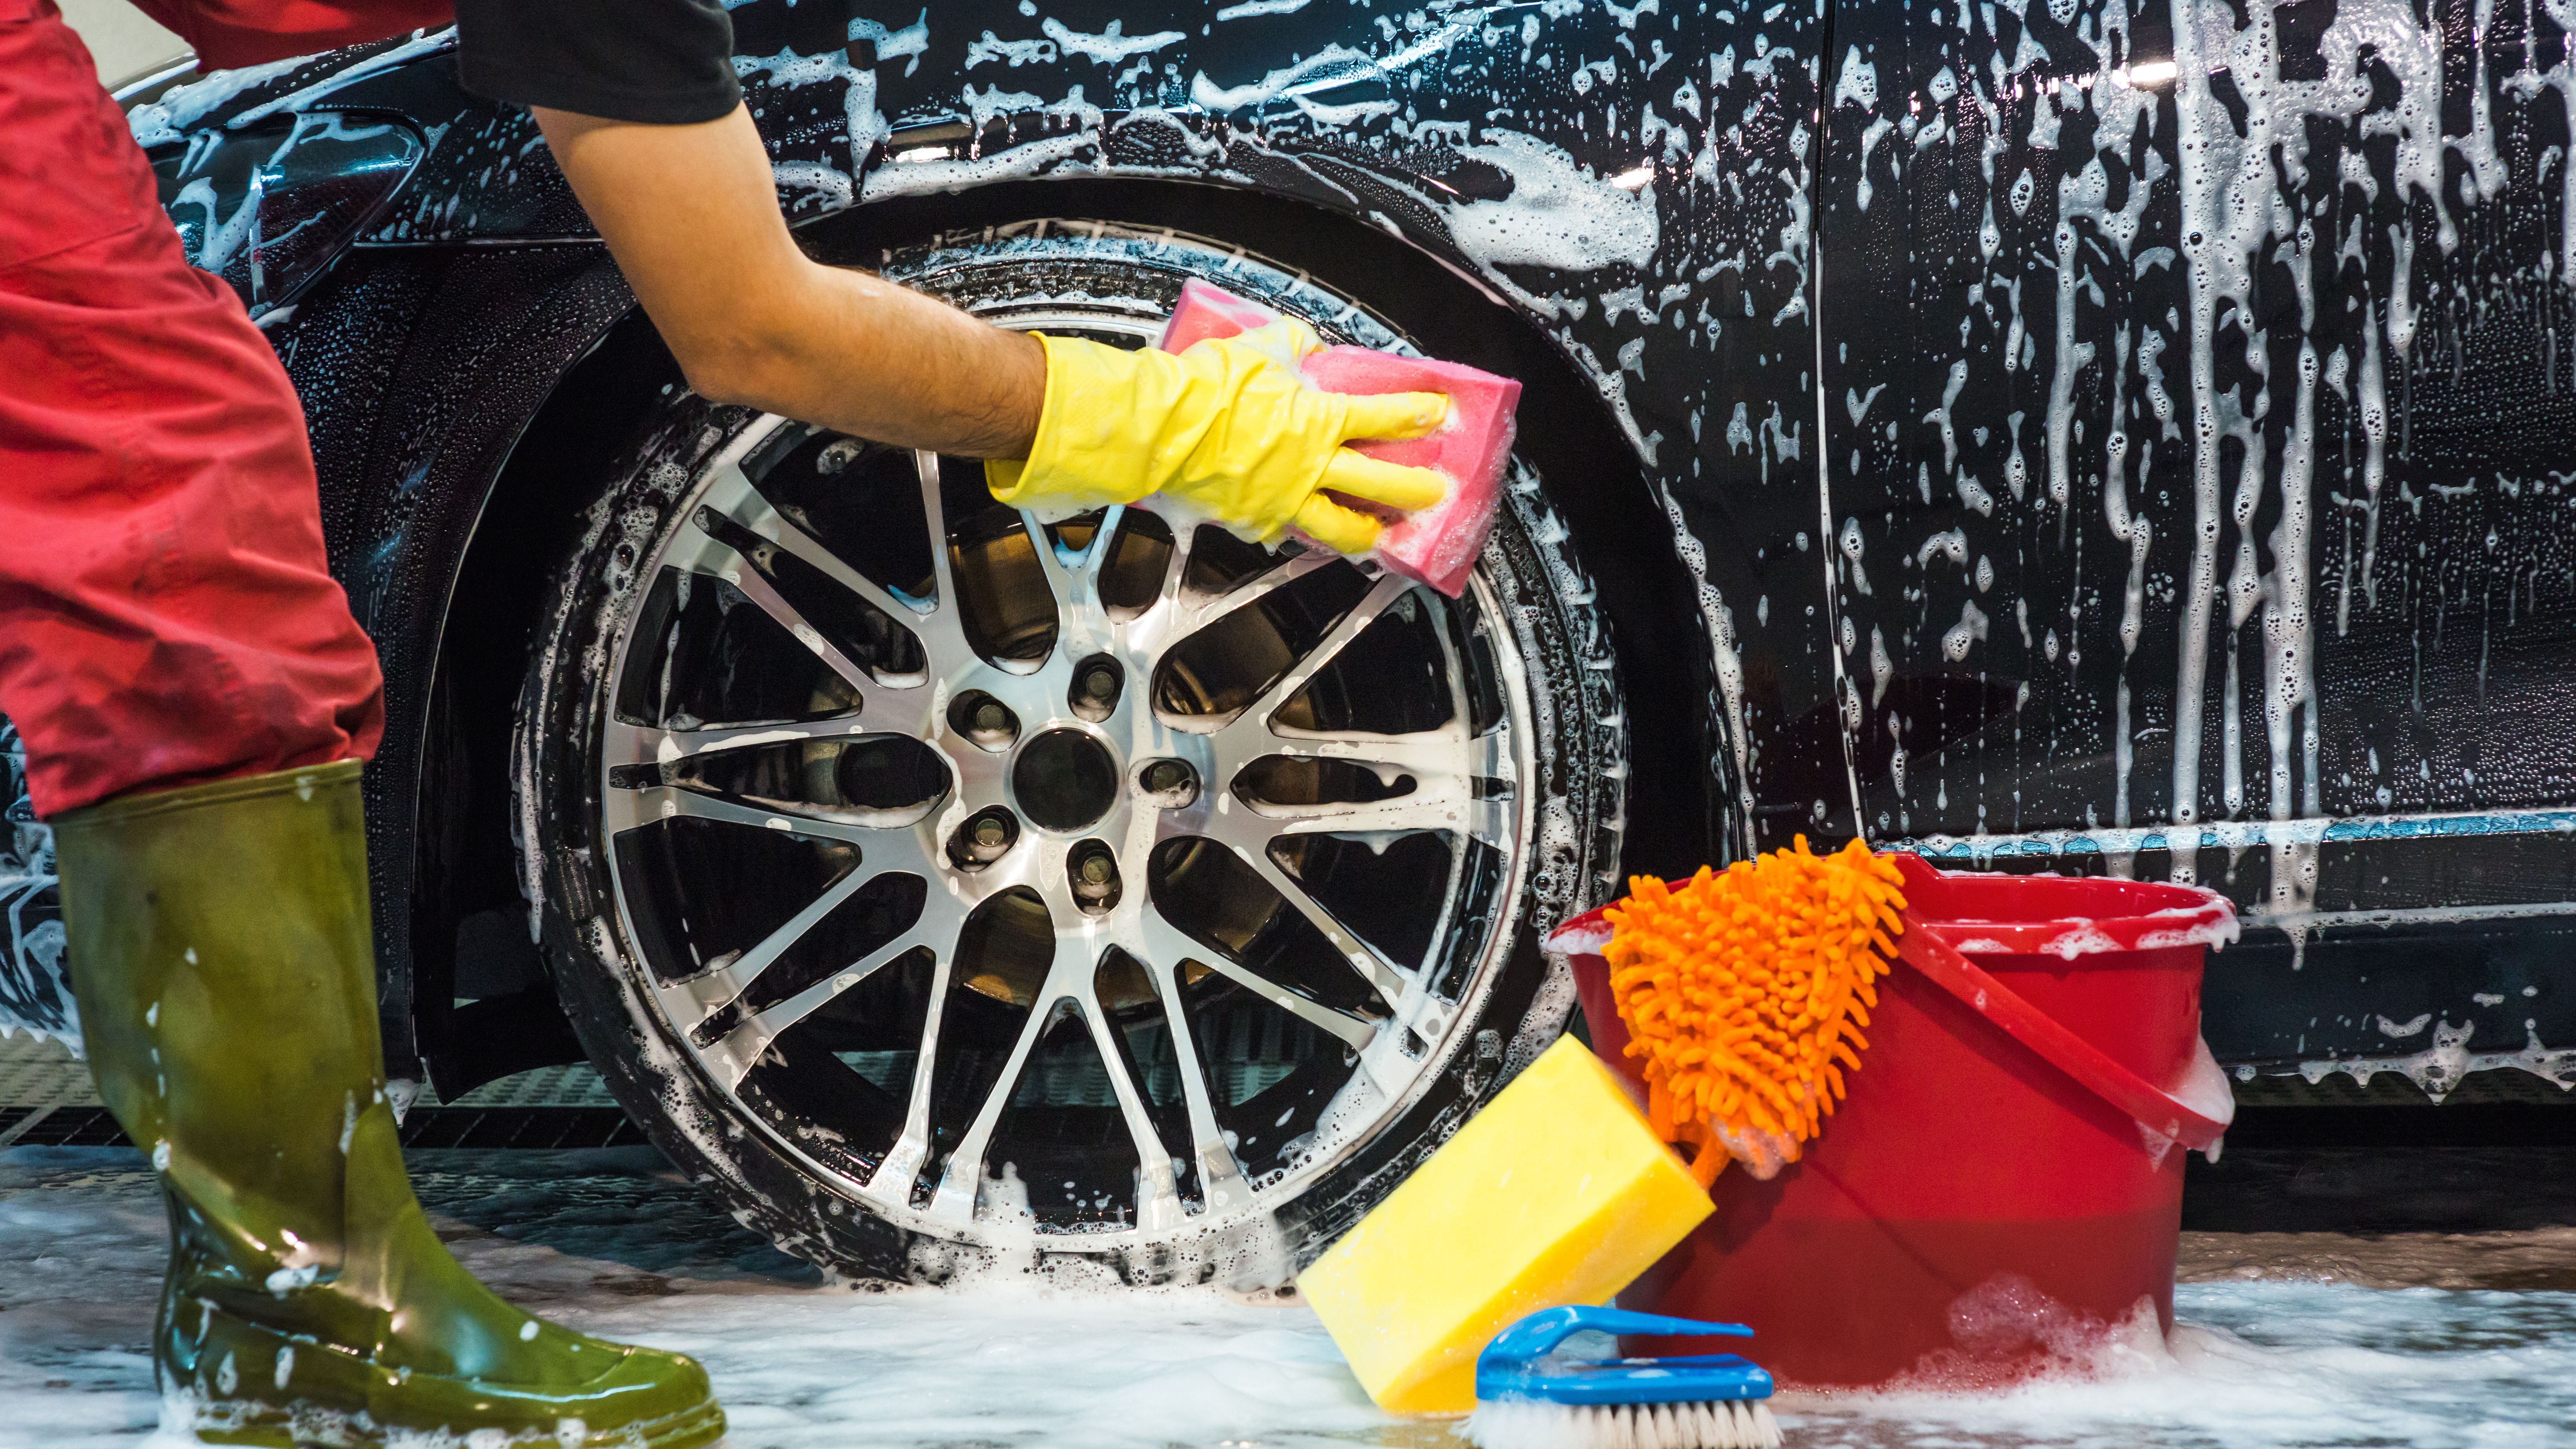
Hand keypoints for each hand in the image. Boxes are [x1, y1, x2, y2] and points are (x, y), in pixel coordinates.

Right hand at [984, 319, 1450, 553]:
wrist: (1158, 429)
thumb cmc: (1203, 389)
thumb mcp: (1255, 349)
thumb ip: (1291, 346)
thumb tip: (1306, 344)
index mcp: (1317, 421)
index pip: (1384, 418)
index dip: (1417, 415)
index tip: (1439, 414)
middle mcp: (1309, 467)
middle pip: (1380, 484)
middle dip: (1415, 490)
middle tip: (1435, 493)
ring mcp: (1284, 500)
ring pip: (1341, 527)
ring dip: (1367, 532)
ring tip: (1382, 535)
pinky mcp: (1255, 522)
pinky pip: (1291, 533)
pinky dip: (1307, 534)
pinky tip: (1314, 532)